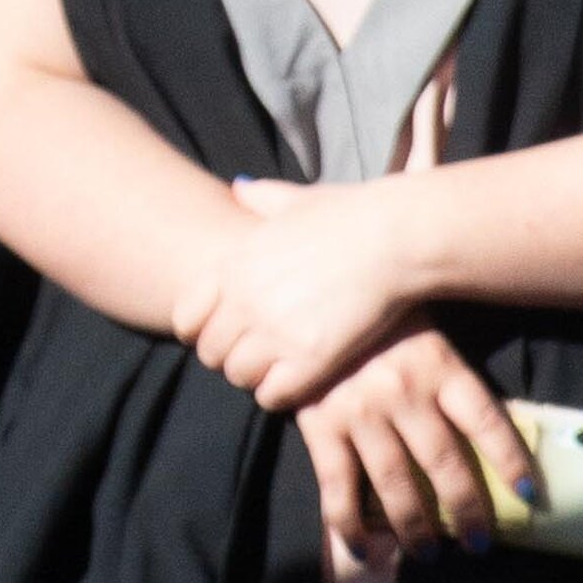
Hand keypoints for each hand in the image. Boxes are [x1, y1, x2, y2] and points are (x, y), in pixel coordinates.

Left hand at [180, 173, 449, 407]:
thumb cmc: (351, 213)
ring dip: (256, 377)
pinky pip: (271, 395)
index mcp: (234, 264)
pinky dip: (281, 393)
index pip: (186, 318)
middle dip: (230, 357)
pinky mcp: (310, 359)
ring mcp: (275, 331)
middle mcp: (245, 300)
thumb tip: (239, 187)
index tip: (229, 334)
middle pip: (209, 353)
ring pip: (237, 376)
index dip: (203, 331)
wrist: (396, 236)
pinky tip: (301, 380)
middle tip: (259, 355)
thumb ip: (260, 196)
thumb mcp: (296, 198)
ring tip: (280, 368)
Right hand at [290, 328, 533, 577]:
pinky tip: (363, 548)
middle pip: (444, 462)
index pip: (485, 419)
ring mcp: (360, 410)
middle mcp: (403, 390)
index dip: (510, 460)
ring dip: (415, 526)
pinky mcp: (321, 424)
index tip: (528, 494)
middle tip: (479, 544)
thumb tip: (489, 434)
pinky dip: (349, 523)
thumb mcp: (425, 331)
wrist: (312, 298)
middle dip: (466, 509)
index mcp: (438, 364)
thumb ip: (450, 375)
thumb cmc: (380, 319)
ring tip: (428, 553)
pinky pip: (339, 485)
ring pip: (395, 483)